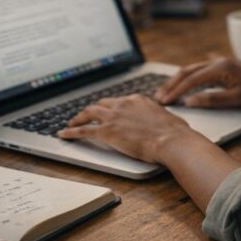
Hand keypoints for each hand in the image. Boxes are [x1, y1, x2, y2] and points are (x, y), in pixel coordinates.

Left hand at [58, 94, 198, 162]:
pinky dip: (72, 132)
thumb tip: (167, 123)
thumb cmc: (176, 133)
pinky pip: (84, 130)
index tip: (105, 112)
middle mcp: (123, 104)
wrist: (171, 140)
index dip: (109, 107)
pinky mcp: (107, 131)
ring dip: (78, 118)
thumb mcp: (169, 119)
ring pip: (89, 113)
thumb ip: (161, 118)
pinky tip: (65, 134)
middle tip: (84, 116)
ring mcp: (113, 116)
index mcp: (138, 100)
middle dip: (91, 110)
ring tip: (71, 123)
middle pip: (101, 104)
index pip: (118, 101)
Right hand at [154, 58, 240, 107]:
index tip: (164, 102)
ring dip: (177, 81)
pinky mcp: (222, 68)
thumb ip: (212, 100)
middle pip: (187, 71)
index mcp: (221, 68)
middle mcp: (218, 62)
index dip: (176, 91)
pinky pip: (199, 72)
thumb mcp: (238, 99)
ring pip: (192, 70)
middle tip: (158, 98)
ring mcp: (220, 64)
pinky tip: (180, 86)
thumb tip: (189, 102)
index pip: (192, 79)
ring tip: (165, 93)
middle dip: (171, 84)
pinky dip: (187, 79)